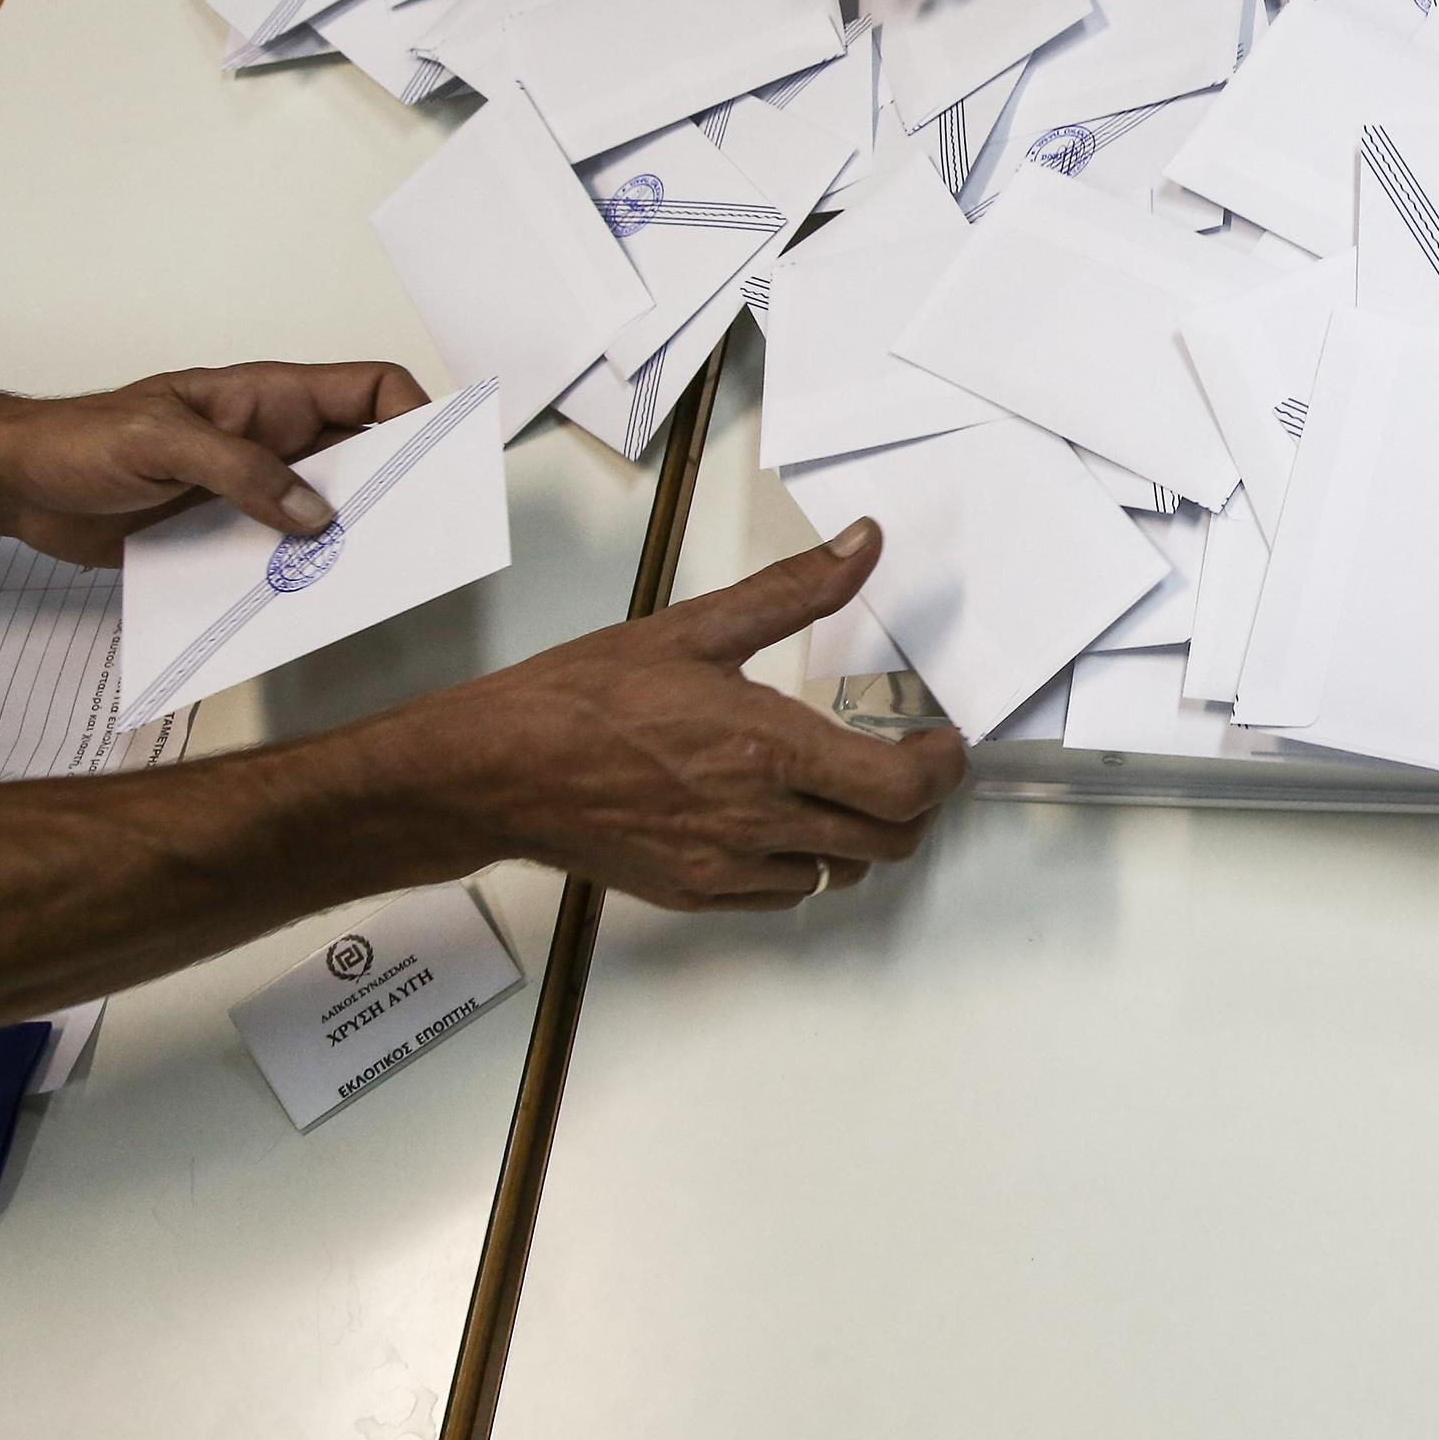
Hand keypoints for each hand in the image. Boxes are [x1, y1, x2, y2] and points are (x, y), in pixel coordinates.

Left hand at [0, 362, 427, 566]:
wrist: (20, 486)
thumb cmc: (80, 439)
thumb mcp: (164, 441)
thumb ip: (241, 471)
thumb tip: (312, 513)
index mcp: (270, 399)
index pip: (370, 389)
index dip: (414, 413)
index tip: (436, 455)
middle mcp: (273, 441)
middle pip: (362, 458)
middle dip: (393, 491)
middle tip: (414, 529)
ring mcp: (252, 488)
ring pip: (325, 512)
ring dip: (342, 542)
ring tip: (356, 572)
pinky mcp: (227, 532)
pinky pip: (280, 553)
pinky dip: (294, 574)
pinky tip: (295, 596)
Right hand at [385, 519, 964, 906]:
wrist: (496, 770)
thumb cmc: (583, 699)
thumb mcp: (697, 627)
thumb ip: (796, 589)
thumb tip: (862, 546)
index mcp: (770, 749)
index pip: (903, 789)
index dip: (942, 770)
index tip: (941, 742)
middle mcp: (758, 820)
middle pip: (890, 842)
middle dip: (914, 803)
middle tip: (903, 761)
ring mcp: (727, 867)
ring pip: (841, 874)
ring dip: (859, 834)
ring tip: (839, 785)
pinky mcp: (696, 893)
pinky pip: (784, 894)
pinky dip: (803, 862)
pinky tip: (779, 818)